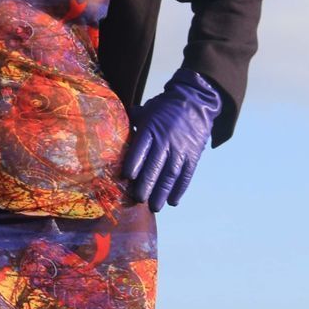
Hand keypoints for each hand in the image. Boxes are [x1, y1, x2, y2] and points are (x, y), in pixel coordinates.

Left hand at [121, 66, 222, 211]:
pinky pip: (186, 175)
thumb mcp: (146, 110)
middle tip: (138, 199)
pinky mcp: (193, 155)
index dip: (134, 164)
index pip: (140, 149)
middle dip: (146, 184)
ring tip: (154, 207)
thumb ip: (132, 123)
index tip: (127, 178)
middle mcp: (166, 141)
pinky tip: (173, 201)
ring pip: (171, 174)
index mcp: (151, 129)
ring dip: (162, 192)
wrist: (195, 102)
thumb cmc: (164, 108)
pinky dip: (180, 189)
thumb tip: (113, 128)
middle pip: (155, 165)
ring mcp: (181, 149)